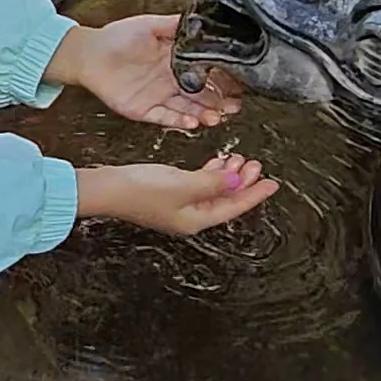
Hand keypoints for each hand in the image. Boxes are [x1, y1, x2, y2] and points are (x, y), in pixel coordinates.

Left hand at [46, 17, 240, 129]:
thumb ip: (174, 25)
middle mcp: (171, 82)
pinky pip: (165, 119)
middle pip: (201, 96)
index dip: (221, 80)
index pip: (205, 73)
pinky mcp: (144, 110)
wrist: (90, 54)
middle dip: (219, 102)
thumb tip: (199, 19)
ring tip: (216, 117)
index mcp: (176, 62)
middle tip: (234, 106)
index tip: (238, 83)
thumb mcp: (149, 25)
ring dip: (203, 115)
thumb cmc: (117, 37)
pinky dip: (178, 122)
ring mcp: (158, 97)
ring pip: (187, 110)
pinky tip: (192, 122)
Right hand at [76, 153, 277, 234]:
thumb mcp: (184, 184)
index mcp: (196, 220)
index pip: (234, 207)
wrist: (107, 189)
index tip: (272, 184)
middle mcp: (189, 217)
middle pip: (225, 200)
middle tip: (256, 165)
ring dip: (227, 176)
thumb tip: (236, 181)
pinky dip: (210, 174)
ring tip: (239, 160)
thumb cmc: (141, 190)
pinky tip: (215, 163)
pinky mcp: (167, 195)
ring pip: (212, 191)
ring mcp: (178, 207)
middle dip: (242, 182)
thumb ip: (213, 182)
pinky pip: (198, 185)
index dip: (254, 194)